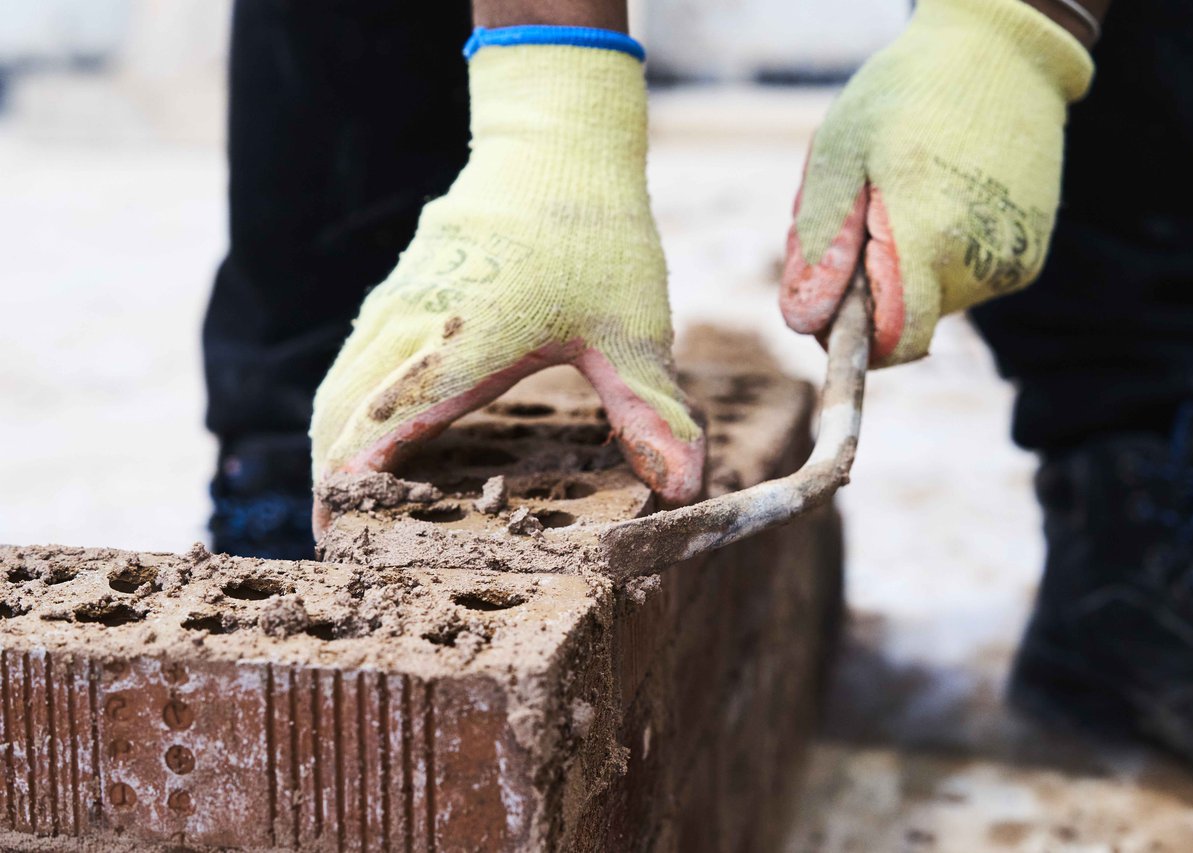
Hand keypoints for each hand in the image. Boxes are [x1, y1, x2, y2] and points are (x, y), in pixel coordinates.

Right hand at [310, 43, 704, 530]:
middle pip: (340, 415)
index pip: (385, 428)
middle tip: (336, 541)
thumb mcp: (633, 330)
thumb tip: (685, 491)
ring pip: (338, 384)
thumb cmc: (597, 235)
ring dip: (331, 444)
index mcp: (465, 343)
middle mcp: (414, 322)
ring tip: (339, 503)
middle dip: (330, 482)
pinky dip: (345, 406)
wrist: (558, 141)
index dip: (355, 488)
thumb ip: (651, 413)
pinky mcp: (402, 288)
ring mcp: (399, 300)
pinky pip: (353, 357)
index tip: (339, 539)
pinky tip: (363, 433)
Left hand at [781, 0, 1093, 365]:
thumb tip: (804, 321)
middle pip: (905, 317)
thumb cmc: (906, 94)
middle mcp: (978, 264)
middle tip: (861, 211)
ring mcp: (1011, 261)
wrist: (1003, 53)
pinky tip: (939, 194)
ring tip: (901, 193)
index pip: (891, 341)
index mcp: (926, 241)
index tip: (830, 304)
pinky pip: (968, 278)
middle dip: (870, 285)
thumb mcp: (840, 155)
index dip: (852, 337)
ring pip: (934, 299)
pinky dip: (942, 253)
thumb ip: (820, 245)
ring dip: (905, 265)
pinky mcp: (1029, 253)